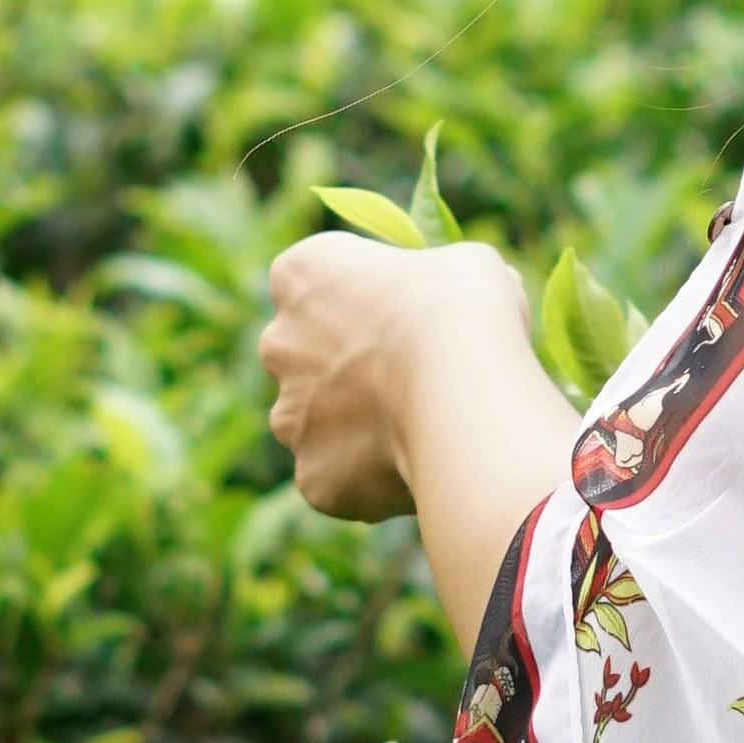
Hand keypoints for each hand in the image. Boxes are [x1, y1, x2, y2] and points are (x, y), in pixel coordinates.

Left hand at [261, 229, 534, 527]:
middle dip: (350, 366)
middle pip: (308, 355)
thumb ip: (436, 281)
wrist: (462, 390)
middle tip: (414, 373)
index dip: (364, 298)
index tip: (407, 312)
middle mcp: (278, 344)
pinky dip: (374, 476)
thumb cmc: (463, 310)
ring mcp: (290, 418)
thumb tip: (457, 305)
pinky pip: (342, 477)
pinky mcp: (313, 477)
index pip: (317, 282)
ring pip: (320, 422)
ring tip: (424, 426)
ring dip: (359, 423)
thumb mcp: (465, 265)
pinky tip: (421, 465)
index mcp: (301, 274)